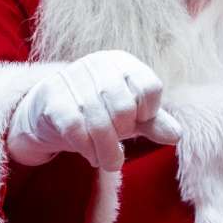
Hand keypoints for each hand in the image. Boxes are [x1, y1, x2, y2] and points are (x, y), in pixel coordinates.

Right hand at [6, 50, 180, 171]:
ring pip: (101, 125)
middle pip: (125, 109)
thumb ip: (154, 123)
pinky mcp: (51, 99)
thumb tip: (176, 135)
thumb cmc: (96, 113)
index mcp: (121, 62)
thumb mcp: (130, 117)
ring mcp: (71, 79)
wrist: (46, 114)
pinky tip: (89, 154)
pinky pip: (77, 131)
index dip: (148, 113)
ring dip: (108, 153)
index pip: (150, 87)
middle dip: (123, 134)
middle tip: (116, 141)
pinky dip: (88, 150)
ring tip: (108, 161)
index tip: (137, 121)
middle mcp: (96, 64)